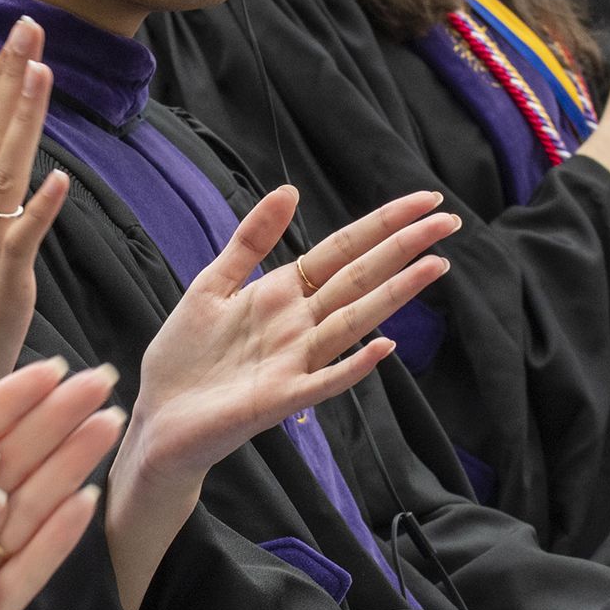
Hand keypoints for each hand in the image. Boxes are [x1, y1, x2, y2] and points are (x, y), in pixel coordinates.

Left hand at [105, 187, 456, 609]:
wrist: (159, 420)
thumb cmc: (185, 357)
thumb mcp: (212, 284)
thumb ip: (251, 241)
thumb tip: (290, 189)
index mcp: (282, 293)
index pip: (343, 250)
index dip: (382, 224)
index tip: (426, 200)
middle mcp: (298, 325)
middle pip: (358, 279)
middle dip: (402, 249)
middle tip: (450, 220)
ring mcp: (293, 362)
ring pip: (352, 322)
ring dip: (393, 296)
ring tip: (434, 267)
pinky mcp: (278, 400)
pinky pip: (323, 382)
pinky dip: (352, 367)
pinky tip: (383, 348)